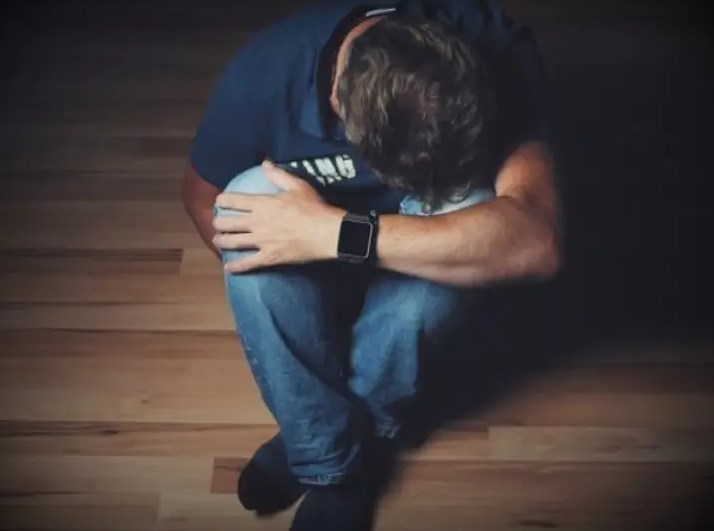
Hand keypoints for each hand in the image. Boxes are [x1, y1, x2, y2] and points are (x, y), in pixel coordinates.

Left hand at [212, 160, 344, 272]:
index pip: (233, 200)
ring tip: (217, 241)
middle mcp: (256, 222)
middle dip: (218, 223)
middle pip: (227, 223)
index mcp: (262, 204)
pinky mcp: (269, 257)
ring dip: (221, 241)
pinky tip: (228, 267)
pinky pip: (248, 263)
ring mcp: (261, 241)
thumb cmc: (313, 208)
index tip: (219, 201)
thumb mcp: (297, 186)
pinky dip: (236, 266)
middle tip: (218, 223)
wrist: (327, 233)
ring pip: (232, 242)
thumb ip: (278, 175)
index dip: (222, 200)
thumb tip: (265, 163)